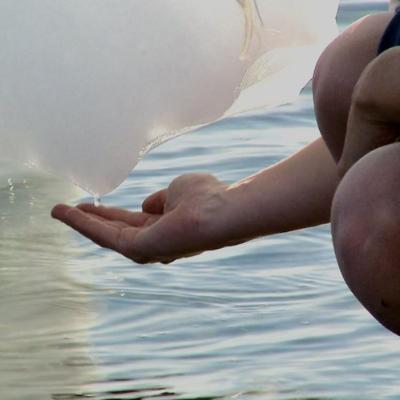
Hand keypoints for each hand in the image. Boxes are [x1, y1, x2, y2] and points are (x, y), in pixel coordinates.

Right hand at [52, 174, 231, 263]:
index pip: (130, 221)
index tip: (91, 204)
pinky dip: (84, 224)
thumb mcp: (178, 191)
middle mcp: (153, 241)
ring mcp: (147, 248)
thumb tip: (147, 205)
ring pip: (105, 236)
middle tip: (66, 209)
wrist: (223, 210)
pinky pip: (105, 236)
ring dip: (81, 223)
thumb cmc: (207, 197)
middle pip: (114, 230)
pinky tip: (67, 213)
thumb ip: (160, 199)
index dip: (110, 213)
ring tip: (58, 210)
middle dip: (90, 220)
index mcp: (164, 227)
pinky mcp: (139, 249)